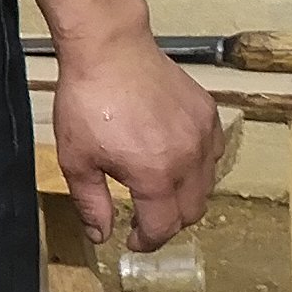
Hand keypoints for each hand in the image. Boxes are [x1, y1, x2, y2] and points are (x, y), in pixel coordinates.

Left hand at [44, 30, 223, 253]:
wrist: (109, 49)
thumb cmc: (87, 101)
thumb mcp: (76, 159)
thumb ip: (92, 203)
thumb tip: (101, 235)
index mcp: (154, 175)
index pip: (163, 227)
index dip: (147, 242)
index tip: (133, 242)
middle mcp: (188, 159)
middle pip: (192, 212)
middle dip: (169, 223)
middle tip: (145, 220)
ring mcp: (202, 134)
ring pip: (208, 184)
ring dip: (186, 197)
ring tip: (159, 191)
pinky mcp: (208, 113)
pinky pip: (214, 153)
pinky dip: (200, 166)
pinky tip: (177, 160)